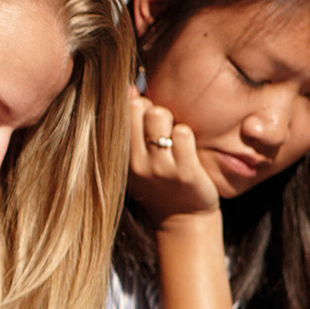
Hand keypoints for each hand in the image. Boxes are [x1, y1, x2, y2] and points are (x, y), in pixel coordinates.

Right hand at [128, 88, 219, 226]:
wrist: (183, 220)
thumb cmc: (160, 183)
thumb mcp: (137, 159)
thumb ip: (131, 127)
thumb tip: (129, 88)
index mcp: (122, 157)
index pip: (122, 111)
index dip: (137, 105)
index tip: (146, 118)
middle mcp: (136, 162)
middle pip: (140, 108)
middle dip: (155, 110)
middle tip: (162, 128)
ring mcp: (160, 167)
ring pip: (160, 116)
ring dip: (172, 122)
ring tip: (175, 138)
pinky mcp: (184, 171)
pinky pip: (183, 133)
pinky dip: (188, 136)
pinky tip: (187, 149)